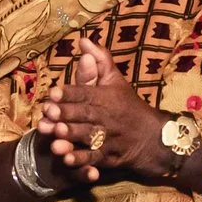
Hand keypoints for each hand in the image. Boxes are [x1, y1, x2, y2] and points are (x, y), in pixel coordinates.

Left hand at [37, 37, 170, 183]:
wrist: (152, 137)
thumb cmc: (128, 106)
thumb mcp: (115, 81)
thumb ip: (100, 61)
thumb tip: (83, 40)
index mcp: (106, 97)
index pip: (86, 93)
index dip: (70, 93)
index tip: (53, 92)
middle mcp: (106, 117)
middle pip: (84, 114)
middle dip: (66, 114)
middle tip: (48, 112)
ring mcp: (108, 138)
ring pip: (88, 137)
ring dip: (72, 136)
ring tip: (55, 135)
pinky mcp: (109, 156)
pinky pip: (95, 158)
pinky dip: (82, 160)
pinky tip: (68, 160)